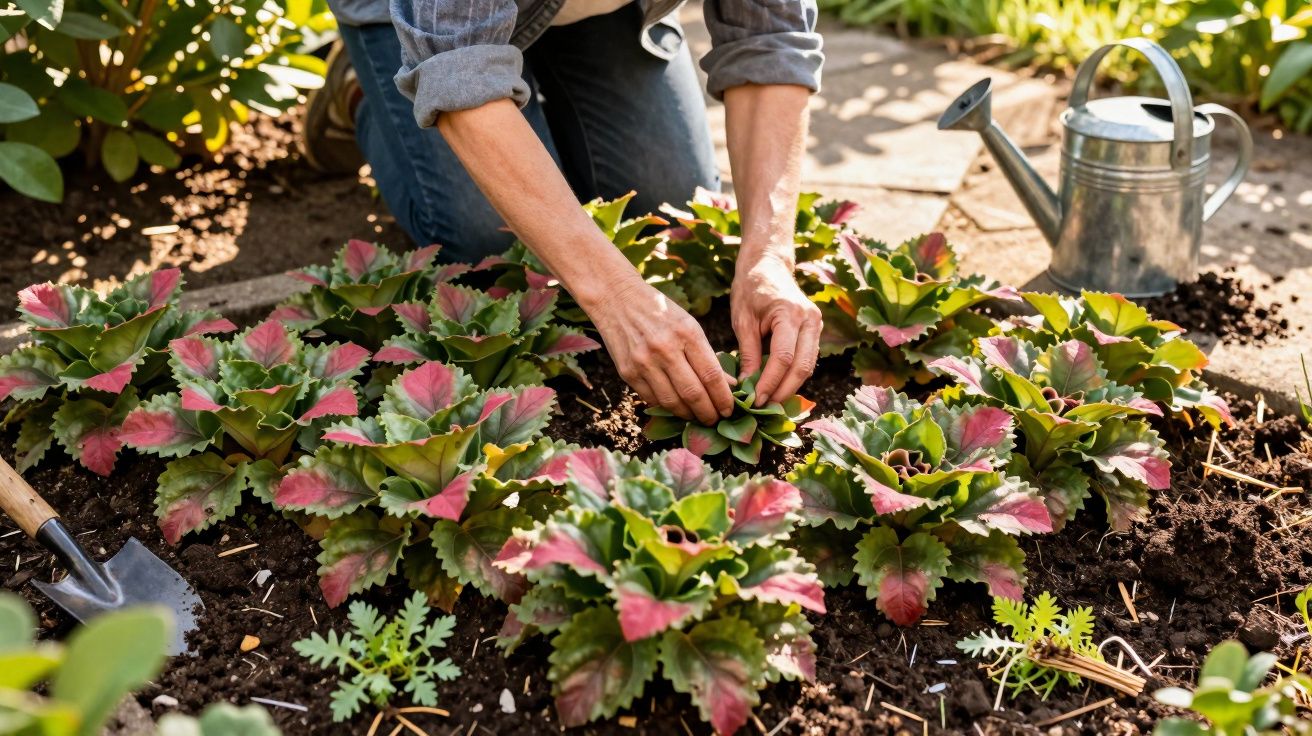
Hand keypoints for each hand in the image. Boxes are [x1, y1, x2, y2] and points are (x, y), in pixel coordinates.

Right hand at [585, 278, 734, 424]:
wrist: (617, 299)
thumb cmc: (660, 312)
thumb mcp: (689, 326)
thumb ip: (708, 356)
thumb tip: (729, 385)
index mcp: (687, 334)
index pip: (711, 375)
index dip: (723, 398)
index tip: (729, 410)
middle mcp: (665, 349)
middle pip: (693, 393)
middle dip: (708, 413)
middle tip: (715, 420)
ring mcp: (644, 362)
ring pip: (672, 402)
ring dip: (688, 415)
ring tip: (697, 416)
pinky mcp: (627, 372)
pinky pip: (652, 399)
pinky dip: (667, 406)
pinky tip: (676, 406)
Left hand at [731, 253, 821, 405]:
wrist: (768, 264)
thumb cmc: (751, 288)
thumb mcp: (743, 320)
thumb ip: (747, 353)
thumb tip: (747, 386)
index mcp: (789, 313)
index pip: (783, 358)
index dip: (770, 382)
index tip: (755, 400)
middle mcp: (810, 320)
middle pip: (802, 366)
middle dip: (784, 390)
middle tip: (765, 408)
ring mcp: (816, 324)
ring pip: (809, 365)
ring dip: (791, 386)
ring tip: (771, 402)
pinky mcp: (815, 330)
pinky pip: (807, 358)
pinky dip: (794, 375)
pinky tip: (779, 388)